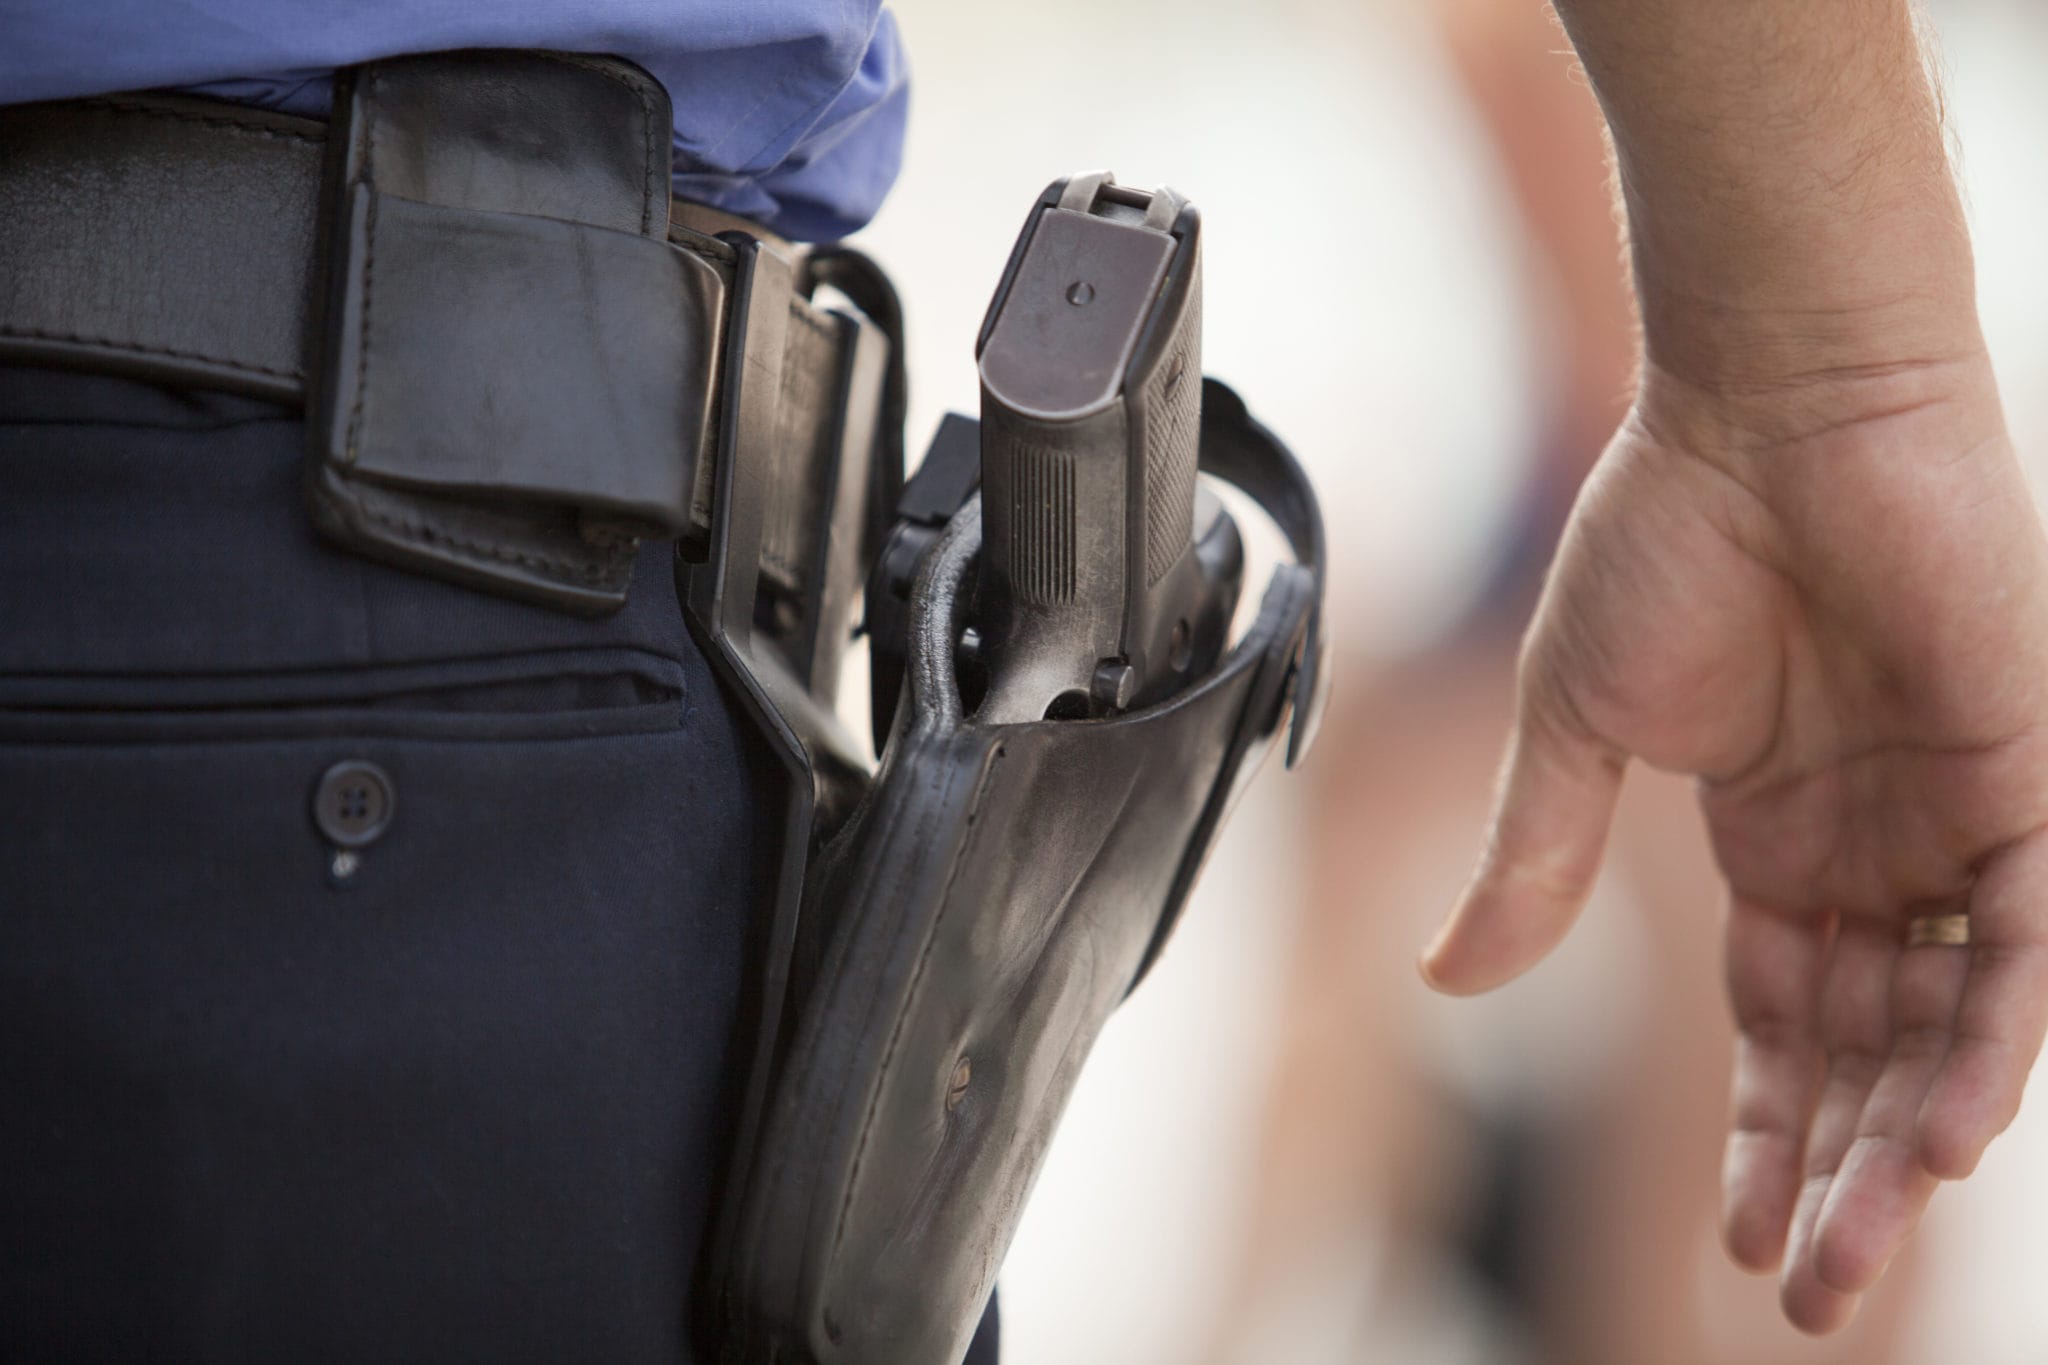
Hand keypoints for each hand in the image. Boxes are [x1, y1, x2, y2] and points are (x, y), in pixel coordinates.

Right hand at [1421, 355, 2047, 1331]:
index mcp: (1780, 844)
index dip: (1770, 1137)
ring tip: (1856, 1260)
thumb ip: (1532, 862)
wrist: (1766, 399)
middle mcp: (1882, 851)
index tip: (1746, 1241)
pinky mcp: (2030, 774)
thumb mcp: (1579, 730)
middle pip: (1877, 1054)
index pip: (1791, 1029)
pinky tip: (1947, 1136)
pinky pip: (2032, 943)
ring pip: (1960, 1024)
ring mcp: (1960, 821)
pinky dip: (1997, 1039)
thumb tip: (1447, 980)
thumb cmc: (1666, 533)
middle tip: (1810, 1297)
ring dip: (1913, 1145)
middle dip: (1843, 1178)